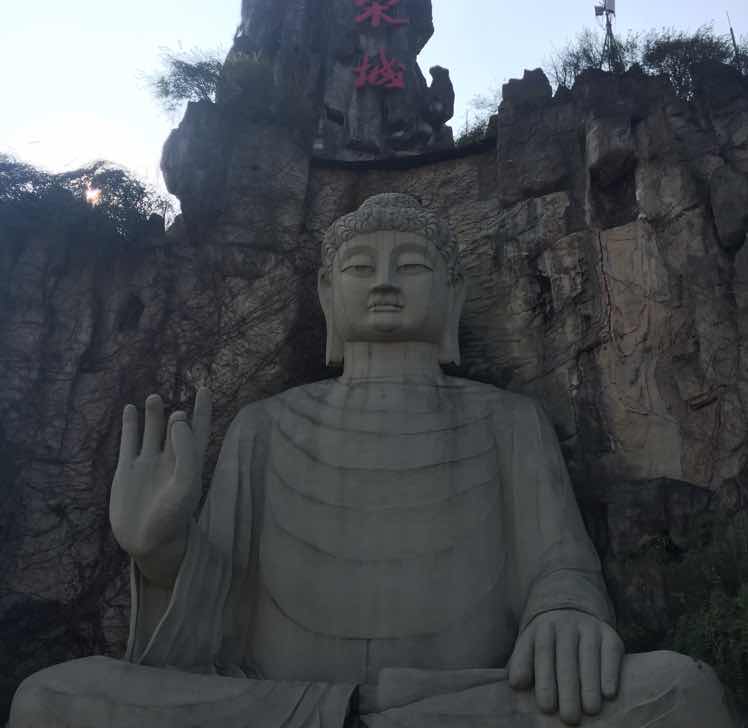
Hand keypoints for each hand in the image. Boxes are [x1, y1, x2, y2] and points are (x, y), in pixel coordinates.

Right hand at [110, 388, 211, 584]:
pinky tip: (130, 409)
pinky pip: (129, 442)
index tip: (204, 388)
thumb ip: (186, 450)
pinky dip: (130, 425)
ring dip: (153, 415)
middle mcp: (170, 460)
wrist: (148, 542)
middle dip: (177, 416)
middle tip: (177, 412)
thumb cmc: (174, 516)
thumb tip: (178, 418)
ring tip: (154, 397)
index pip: (199, 430)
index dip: (202, 410)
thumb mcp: (186, 483)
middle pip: (176, 429)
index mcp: (189, 463)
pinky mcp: (127, 470)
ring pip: (152, 432)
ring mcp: (148, 464)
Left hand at [508, 609, 623, 725]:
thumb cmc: (546, 641)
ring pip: (590, 654)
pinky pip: (611, 651)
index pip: (543, 653)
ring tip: (590, 710)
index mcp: (543, 628)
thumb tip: (515, 683)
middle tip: (569, 717)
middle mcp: (566, 625)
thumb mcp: (529, 645)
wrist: (570, 609)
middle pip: (567, 657)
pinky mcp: (609, 633)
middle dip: (568, 688)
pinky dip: (610, 672)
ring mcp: (589, 627)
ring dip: (590, 683)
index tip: (546, 706)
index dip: (544, 680)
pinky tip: (609, 693)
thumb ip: (521, 663)